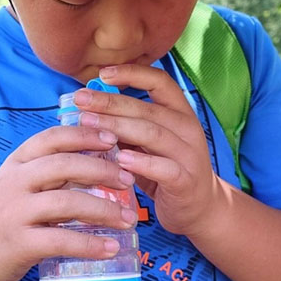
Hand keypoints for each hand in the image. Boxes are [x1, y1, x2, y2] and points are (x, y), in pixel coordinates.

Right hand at [0, 125, 137, 280]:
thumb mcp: (19, 186)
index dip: (84, 134)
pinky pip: (62, 240)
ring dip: (104, 209)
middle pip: (64, 165)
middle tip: (128, 179)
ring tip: (128, 218)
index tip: (112, 138)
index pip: (52, 138)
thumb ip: (50, 173)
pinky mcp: (19, 244)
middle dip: (102, 170)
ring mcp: (15, 213)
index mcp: (16, 163)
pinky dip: (91, 244)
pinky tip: (111, 247)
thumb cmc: (2, 219)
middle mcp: (14, 182)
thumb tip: (100, 162)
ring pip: (67, 202)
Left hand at [73, 64, 217, 237]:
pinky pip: (165, 169)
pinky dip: (142, 163)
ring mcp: (190, 155)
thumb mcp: (146, 144)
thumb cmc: (165, 170)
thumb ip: (125, 128)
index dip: (132, 73)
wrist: (199, 207)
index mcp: (180, 112)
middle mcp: (188, 129)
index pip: (160, 82)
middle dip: (111, 102)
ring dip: (119, 127)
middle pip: (147, 109)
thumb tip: (86, 109)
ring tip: (90, 123)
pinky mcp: (186, 181)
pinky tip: (120, 159)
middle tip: (80, 100)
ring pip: (153, 134)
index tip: (102, 73)